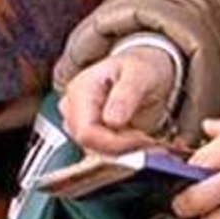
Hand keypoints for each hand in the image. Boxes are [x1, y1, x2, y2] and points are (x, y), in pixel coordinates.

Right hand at [60, 46, 175, 153]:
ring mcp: (79, 120)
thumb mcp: (141, 74)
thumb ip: (126, 95)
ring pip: (95, 151)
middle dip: (121, 146)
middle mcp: (74, 106)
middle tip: (146, 137)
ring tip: (142, 133)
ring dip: (122, 148)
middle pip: (89, 144)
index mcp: (81, 89)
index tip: (142, 138)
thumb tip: (111, 120)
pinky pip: (101, 151)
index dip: (114, 142)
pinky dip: (121, 149)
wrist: (145, 70)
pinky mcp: (89, 131)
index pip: (86, 132)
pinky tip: (134, 135)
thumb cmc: (142, 67)